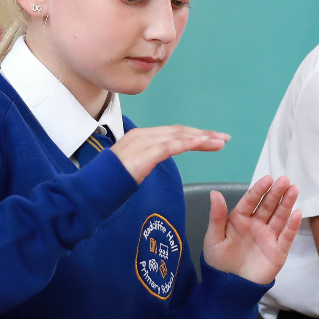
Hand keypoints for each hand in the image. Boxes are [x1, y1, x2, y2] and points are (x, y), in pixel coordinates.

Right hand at [106, 126, 228, 182]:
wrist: (94, 188)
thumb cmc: (111, 181)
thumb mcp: (132, 166)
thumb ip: (145, 159)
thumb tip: (155, 160)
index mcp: (141, 136)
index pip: (173, 132)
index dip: (194, 134)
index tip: (212, 138)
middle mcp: (143, 135)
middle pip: (179, 131)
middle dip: (204, 134)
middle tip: (224, 138)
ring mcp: (143, 142)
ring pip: (178, 136)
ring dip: (202, 138)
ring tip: (220, 141)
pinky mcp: (144, 153)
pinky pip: (170, 146)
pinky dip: (188, 143)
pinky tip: (202, 142)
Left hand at [202, 175, 304, 283]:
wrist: (229, 288)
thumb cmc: (218, 263)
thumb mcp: (213, 239)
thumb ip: (217, 216)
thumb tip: (215, 192)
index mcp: (240, 219)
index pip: (251, 201)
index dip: (259, 190)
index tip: (268, 179)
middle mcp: (256, 224)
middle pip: (268, 205)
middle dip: (276, 192)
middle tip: (284, 180)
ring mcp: (268, 236)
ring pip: (280, 217)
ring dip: (287, 203)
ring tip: (294, 189)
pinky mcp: (278, 250)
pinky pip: (287, 236)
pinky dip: (292, 225)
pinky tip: (297, 213)